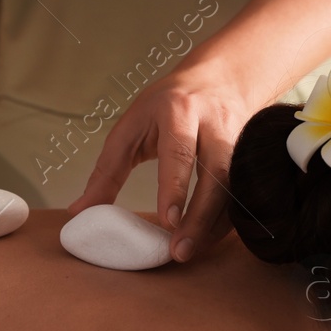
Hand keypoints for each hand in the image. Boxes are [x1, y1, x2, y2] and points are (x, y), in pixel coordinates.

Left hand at [68, 57, 263, 262]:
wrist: (220, 79)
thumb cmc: (168, 104)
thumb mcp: (131, 126)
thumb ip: (106, 170)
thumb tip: (79, 212)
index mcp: (179, 111)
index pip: (180, 151)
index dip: (175, 187)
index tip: (168, 220)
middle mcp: (215, 124)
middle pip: (216, 172)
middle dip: (200, 216)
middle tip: (179, 251)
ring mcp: (239, 140)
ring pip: (235, 187)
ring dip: (215, 224)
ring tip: (190, 251)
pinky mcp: (251, 157)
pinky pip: (243, 194)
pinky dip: (226, 220)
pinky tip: (207, 240)